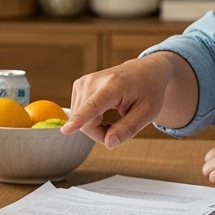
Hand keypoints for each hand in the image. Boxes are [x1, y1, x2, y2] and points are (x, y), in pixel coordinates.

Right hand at [64, 53, 184, 147]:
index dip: (80, 120)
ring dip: (96, 127)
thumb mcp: (148, 113)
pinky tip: (103, 112)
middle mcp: (94, 81)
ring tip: (114, 117)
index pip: (93, 106)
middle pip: (86, 122)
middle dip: (101, 133)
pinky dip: (90, 119)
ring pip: (80, 120)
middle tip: (120, 129)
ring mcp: (83, 82)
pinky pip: (78, 114)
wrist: (144, 71)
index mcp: (113, 86)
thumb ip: (128, 129)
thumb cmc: (148, 91)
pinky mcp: (78, 85)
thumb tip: (108, 143)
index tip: (66, 130)